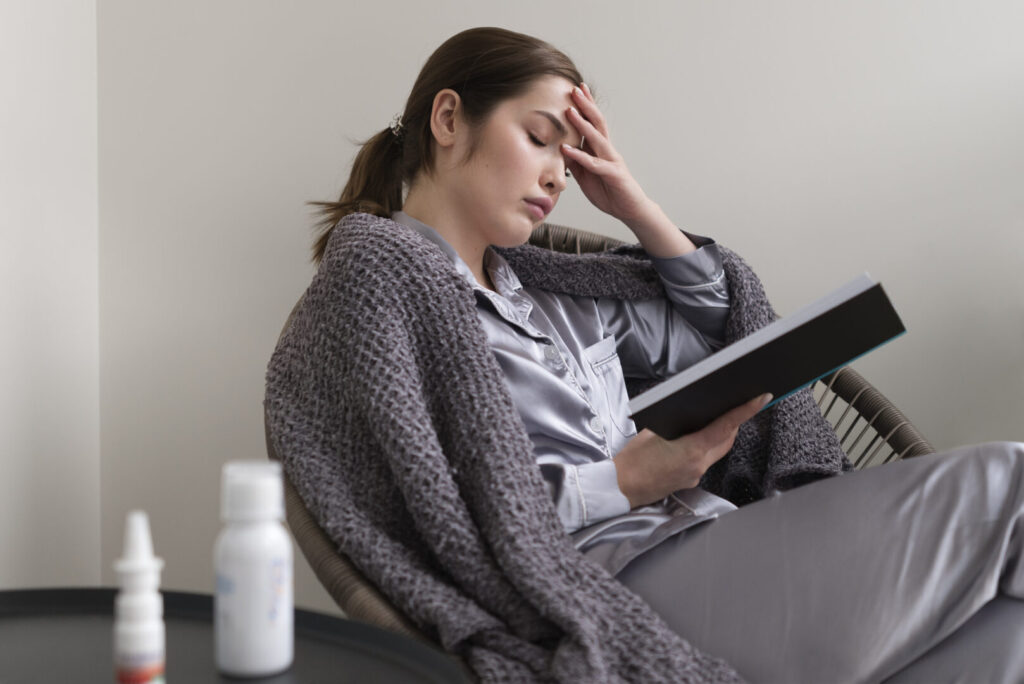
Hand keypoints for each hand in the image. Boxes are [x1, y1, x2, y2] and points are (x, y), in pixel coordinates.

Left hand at [561, 83, 652, 223]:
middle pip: (597, 123)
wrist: (631, 210)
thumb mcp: (586, 176)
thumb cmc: (610, 192)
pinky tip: (566, 149)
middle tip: (574, 89)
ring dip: (582, 124)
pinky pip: (594, 164)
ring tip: (570, 111)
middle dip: (586, 105)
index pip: (593, 123)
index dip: (586, 106)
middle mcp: (608, 151)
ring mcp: (612, 161)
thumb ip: (576, 163)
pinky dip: (579, 156)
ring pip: (597, 138)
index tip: (576, 90)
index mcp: (602, 149)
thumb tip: (560, 150)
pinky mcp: (613, 175)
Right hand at [614, 393, 772, 507]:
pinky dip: (707, 447)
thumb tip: (693, 415)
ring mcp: (695, 474)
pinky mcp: (690, 480)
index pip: (726, 426)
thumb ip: (678, 423)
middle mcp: (699, 464)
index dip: (746, 411)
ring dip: (722, 434)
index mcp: (691, 450)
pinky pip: (706, 460)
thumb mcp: (653, 432)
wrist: (622, 487)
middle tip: (739, 404)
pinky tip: (697, 439)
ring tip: (718, 419)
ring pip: (718, 450)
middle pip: (727, 439)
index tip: (761, 398)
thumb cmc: (633, 460)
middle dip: (734, 421)